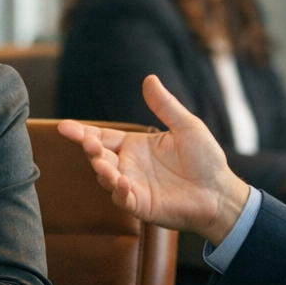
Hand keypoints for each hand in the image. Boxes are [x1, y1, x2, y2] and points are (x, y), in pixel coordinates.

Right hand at [57, 75, 250, 242]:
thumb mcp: (186, 126)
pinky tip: (121, 183)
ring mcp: (132, 186)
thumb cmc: (205, 159)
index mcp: (134, 145)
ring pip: (106, 178)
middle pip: (99, 156)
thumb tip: (149, 79)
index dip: (83, 132)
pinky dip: (119, 192)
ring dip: (102, 170)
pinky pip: (123, 199)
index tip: (65, 127)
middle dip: (90, 149)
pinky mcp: (141, 205)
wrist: (220, 191)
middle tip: (88, 143)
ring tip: (103, 164)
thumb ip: (165, 106)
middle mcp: (128, 165)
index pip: (102, 136)